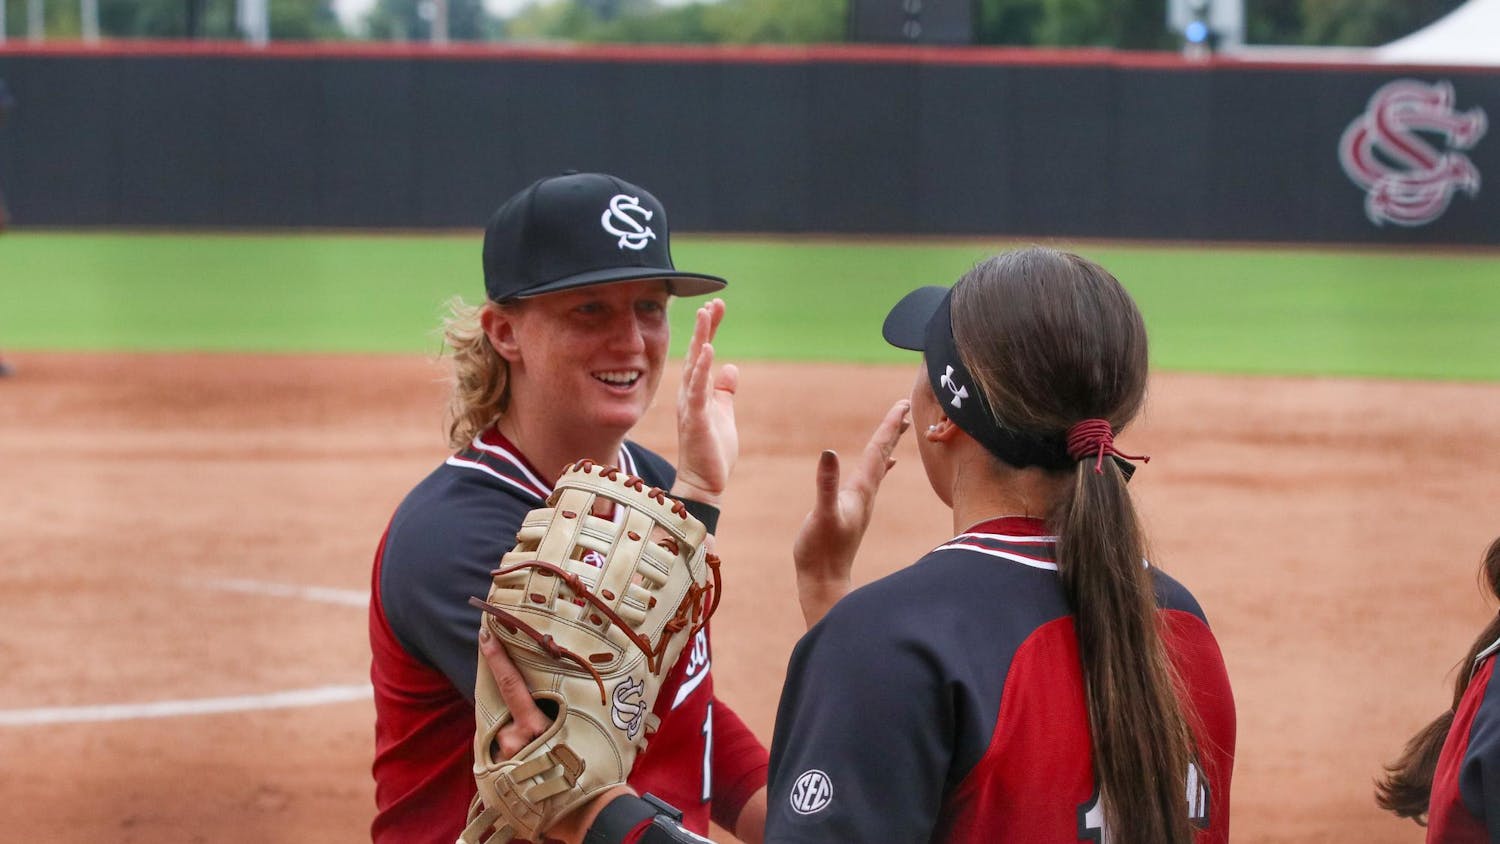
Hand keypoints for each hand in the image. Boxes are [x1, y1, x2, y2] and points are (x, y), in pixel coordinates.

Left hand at [478, 624, 631, 842]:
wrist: (581, 815)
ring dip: (515, 742)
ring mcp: (504, 760)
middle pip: (502, 713)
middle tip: (532, 729)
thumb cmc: (586, 772)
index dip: (497, 658)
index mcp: (536, 726)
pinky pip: (499, 755)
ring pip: (502, 737)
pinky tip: (528, 770)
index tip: (485, 633)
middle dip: (512, 716)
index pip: (512, 685)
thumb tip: (551, 699)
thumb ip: (559, 715)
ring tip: (538, 759)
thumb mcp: (576, 734)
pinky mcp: (497, 776)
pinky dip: (511, 758)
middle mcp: (515, 741)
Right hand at [672, 298, 738, 507]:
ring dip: (701, 339)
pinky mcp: (696, 419)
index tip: (717, 307)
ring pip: (695, 366)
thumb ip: (725, 391)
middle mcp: (690, 394)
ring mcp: (691, 406)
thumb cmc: (712, 450)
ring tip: (707, 315)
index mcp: (698, 392)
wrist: (704, 482)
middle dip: (705, 327)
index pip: (703, 355)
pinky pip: (698, 390)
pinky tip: (707, 351)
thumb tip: (731, 368)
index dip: (710, 330)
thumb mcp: (723, 413)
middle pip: (696, 353)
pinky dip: (701, 369)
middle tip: (712, 302)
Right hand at [792, 399, 910, 627]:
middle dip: (894, 429)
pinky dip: (880, 465)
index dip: (889, 426)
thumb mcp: (821, 514)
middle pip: (883, 453)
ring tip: (899, 428)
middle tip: (906, 406)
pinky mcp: (854, 510)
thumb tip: (829, 453)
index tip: (903, 403)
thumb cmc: (820, 550)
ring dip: (888, 444)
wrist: (824, 580)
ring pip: (880, 464)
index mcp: (861, 489)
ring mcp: (862, 502)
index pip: (878, 450)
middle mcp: (866, 493)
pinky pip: (872, 479)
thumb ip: (827, 485)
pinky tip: (885, 465)